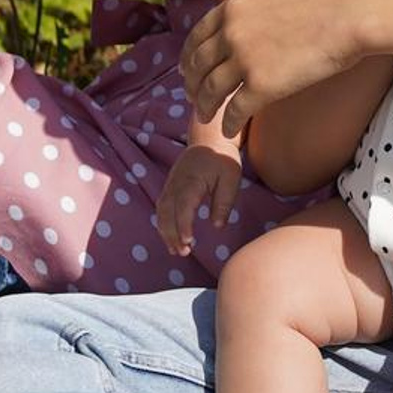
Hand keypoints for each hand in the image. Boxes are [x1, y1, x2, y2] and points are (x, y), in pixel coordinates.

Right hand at [157, 122, 245, 251]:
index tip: (188, 241)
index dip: (183, 225)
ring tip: (175, 251)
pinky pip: (162, 208)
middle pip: (167, 213)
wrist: (209, 139)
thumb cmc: (222, 159)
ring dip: (166, 232)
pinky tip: (171, 238)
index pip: (183, 207)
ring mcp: (170, 185)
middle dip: (172, 235)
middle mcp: (175, 184)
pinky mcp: (169, 187)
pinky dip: (164, 224)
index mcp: (191, 181)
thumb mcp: (231, 178)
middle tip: (183, 253)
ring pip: (161, 212)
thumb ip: (223, 202)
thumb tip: (217, 226)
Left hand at [184, 0, 361, 136]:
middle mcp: (231, 34)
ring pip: (211, 90)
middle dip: (192, 84)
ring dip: (205, 106)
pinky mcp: (263, 86)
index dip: (189, 58)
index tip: (189, 70)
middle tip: (193, 97)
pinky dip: (228, 123)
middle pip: (198, 66)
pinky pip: (235, 110)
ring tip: (206, 116)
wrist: (349, 15)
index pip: (196, 38)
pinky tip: (229, 129)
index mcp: (231, 8)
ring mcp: (245, 61)